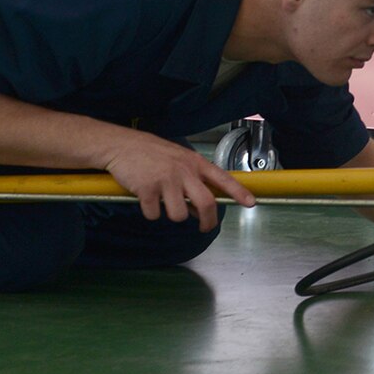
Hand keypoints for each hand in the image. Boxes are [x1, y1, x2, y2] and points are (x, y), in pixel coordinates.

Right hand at [101, 131, 254, 230]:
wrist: (122, 145)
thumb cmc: (151, 153)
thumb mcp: (178, 160)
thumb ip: (192, 181)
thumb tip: (201, 210)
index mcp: (194, 163)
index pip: (223, 178)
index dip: (238, 192)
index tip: (251, 203)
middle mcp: (184, 171)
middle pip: (206, 203)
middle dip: (208, 221)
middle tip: (205, 228)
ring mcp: (166, 180)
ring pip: (180, 215)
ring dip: (172, 215)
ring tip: (162, 203)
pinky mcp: (147, 189)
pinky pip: (154, 215)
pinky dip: (150, 213)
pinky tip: (145, 199)